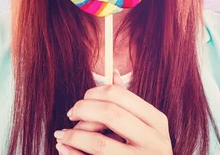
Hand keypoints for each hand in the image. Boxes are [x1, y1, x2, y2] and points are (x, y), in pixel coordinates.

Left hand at [54, 70, 172, 154]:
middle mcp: (154, 141)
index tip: (83, 99)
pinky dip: (72, 154)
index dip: (95, 93)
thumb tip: (113, 73)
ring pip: (99, 142)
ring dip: (74, 135)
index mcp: (157, 122)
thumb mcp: (146, 127)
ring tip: (61, 135)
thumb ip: (129, 104)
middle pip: (110, 114)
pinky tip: (64, 148)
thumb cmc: (145, 152)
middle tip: (71, 113)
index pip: (121, 96)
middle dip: (83, 110)